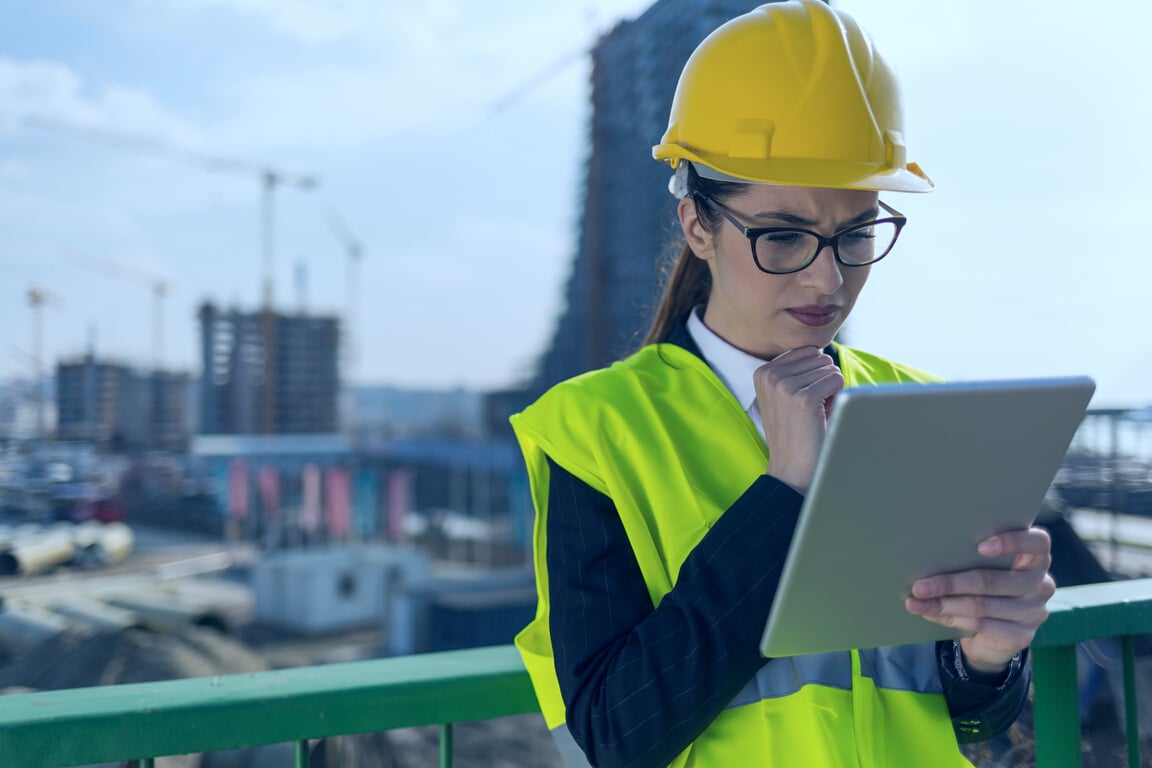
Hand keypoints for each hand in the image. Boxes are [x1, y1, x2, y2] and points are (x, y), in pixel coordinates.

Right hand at [753, 346, 842, 493]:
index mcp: (763, 371)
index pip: (807, 351)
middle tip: (809, 409)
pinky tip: (821, 417)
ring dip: (829, 391)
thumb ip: (797, 370)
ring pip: (830, 368)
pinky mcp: (804, 399)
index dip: (813, 375)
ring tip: (813, 414)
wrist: (791, 469)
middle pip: (820, 357)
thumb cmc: (796, 432)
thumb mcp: (785, 395)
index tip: (800, 400)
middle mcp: (770, 375)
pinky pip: (837, 380)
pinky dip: (837, 398)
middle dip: (822, 381)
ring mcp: (785, 386)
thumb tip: (821, 352)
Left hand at [905, 527, 1055, 673]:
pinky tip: (929, 614)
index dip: (1011, 542)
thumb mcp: (986, 568)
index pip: (1037, 543)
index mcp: (1035, 558)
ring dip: (943, 604)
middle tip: (919, 586)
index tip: (980, 546)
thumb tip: (927, 554)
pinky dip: (950, 618)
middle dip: (950, 583)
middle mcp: (1040, 584)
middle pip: (992, 580)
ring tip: (915, 602)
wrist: (995, 636)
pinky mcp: (1022, 635)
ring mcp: (1033, 611)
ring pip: (981, 605)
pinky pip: (980, 625)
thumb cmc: (987, 588)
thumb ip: (973, 558)